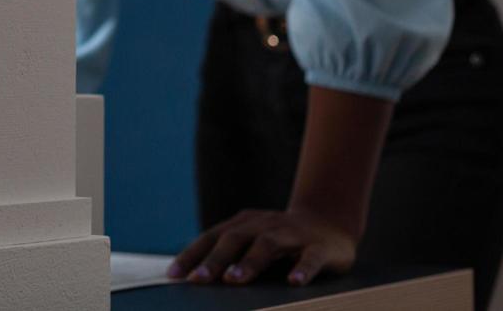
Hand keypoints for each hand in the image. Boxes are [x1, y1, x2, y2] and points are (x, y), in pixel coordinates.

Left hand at [167, 207, 355, 286]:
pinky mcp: (319, 247)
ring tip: (234, 279)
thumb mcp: (252, 241)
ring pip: (267, 245)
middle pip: (235, 239)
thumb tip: (193, 278)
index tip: (174, 275)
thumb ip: (228, 255)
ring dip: (249, 262)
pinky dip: (302, 268)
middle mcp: (264, 225)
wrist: (328, 221)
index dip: (192, 255)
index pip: (212, 238)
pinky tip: (294, 281)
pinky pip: (310, 258)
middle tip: (198, 280)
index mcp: (243, 224)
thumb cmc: (280, 239)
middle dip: (214, 260)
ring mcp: (292, 234)